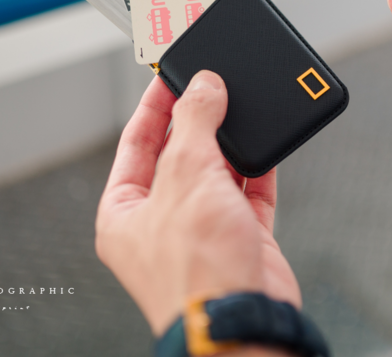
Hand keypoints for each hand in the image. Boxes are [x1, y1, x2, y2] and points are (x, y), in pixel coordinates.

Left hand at [95, 71, 300, 337]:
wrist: (243, 320)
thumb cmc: (195, 270)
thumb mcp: (186, 176)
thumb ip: (195, 123)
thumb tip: (203, 86)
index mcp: (125, 212)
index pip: (136, 142)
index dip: (155, 103)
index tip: (174, 72)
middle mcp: (161, 221)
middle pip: (179, 153)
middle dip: (197, 119)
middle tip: (212, 82)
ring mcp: (202, 230)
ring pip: (217, 170)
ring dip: (231, 141)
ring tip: (241, 106)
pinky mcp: (241, 239)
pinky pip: (250, 191)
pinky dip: (259, 167)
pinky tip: (267, 142)